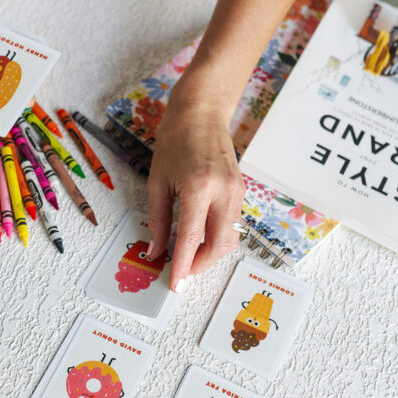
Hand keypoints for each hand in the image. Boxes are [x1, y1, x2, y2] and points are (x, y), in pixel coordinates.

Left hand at [147, 88, 244, 292]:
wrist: (201, 114)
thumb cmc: (174, 142)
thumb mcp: (157, 181)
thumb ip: (158, 220)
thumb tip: (156, 251)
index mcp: (199, 187)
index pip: (192, 238)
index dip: (184, 265)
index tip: (176, 284)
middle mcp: (223, 191)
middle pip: (219, 244)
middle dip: (201, 264)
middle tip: (183, 271)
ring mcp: (237, 191)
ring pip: (230, 237)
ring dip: (211, 252)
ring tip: (190, 254)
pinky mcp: (242, 190)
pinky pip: (232, 223)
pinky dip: (218, 236)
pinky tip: (202, 235)